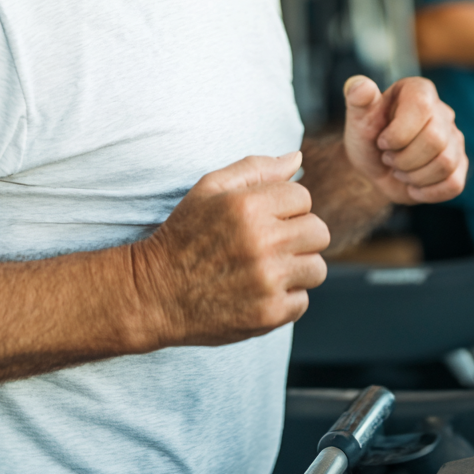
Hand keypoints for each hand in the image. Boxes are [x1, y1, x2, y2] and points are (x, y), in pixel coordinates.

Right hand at [132, 152, 328, 347]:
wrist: (155, 294)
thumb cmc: (184, 236)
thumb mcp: (209, 188)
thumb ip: (257, 168)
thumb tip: (297, 159)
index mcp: (248, 206)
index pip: (303, 196)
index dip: (286, 207)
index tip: (266, 219)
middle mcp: (262, 242)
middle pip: (319, 231)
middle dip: (300, 235)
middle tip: (273, 243)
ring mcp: (267, 281)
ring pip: (316, 268)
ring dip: (297, 268)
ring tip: (268, 268)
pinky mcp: (268, 315)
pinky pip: (302, 301)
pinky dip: (285, 299)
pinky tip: (259, 292)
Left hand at [342, 76, 466, 204]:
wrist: (375, 164)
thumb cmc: (368, 135)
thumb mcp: (358, 116)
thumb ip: (357, 97)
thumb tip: (361, 86)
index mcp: (419, 90)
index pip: (421, 108)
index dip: (398, 133)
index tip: (382, 141)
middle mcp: (442, 111)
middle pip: (435, 140)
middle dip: (404, 158)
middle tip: (388, 157)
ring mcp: (455, 139)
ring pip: (446, 163)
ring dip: (414, 176)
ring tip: (400, 169)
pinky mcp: (459, 165)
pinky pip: (454, 184)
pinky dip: (427, 192)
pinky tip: (413, 184)